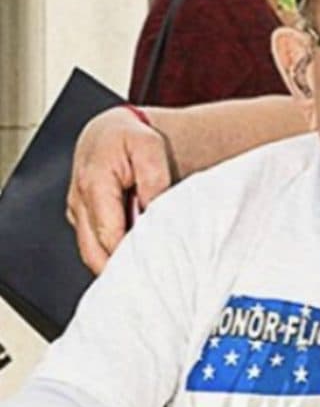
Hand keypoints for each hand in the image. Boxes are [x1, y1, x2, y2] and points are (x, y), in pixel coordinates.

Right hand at [66, 106, 173, 272]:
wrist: (110, 132)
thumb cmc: (131, 139)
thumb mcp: (150, 147)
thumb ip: (153, 180)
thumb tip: (153, 211)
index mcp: (94, 184)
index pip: (109, 236)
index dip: (132, 255)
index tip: (156, 264)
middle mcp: (79, 202)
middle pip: (96, 254)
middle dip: (124, 267)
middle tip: (154, 274)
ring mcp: (76, 213)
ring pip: (93, 254)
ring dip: (118, 263)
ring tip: (149, 264)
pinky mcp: (80, 220)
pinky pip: (94, 247)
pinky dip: (113, 254)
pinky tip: (137, 253)